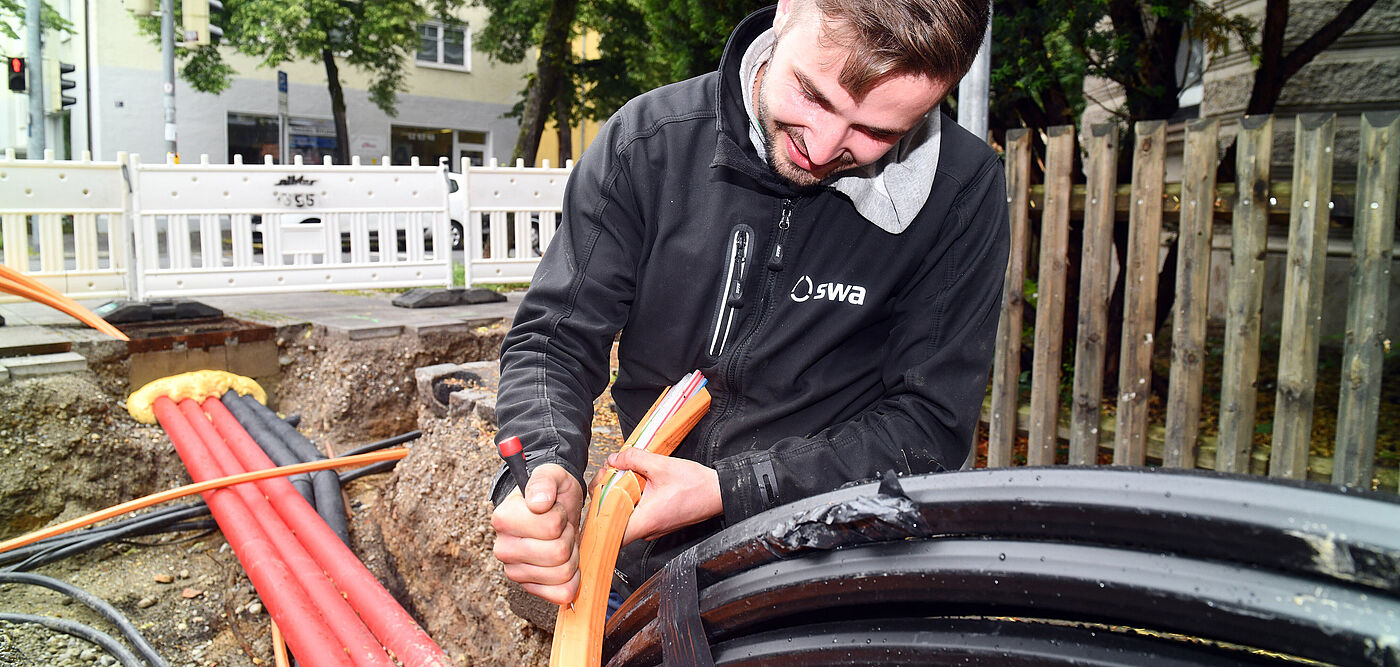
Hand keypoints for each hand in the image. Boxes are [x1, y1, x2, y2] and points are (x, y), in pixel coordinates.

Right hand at [490, 463, 583, 604]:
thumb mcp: (551, 475)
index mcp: (503, 519)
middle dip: (568, 537)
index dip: (561, 516)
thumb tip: (538, 503)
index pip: (551, 527)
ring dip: (571, 556)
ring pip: (562, 574)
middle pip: (558, 553)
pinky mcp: (530, 588)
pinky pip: (561, 594)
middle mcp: (504, 548)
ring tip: (561, 541)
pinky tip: (564, 563)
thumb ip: (544, 481)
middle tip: (561, 527)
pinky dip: (572, 580)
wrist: (554, 509)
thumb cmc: (552, 493)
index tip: (554, 510)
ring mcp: (515, 571)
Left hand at [601, 449, 721, 545]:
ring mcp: (652, 528)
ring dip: (619, 496)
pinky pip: (636, 514)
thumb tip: (615, 458)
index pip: (608, 531)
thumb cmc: (696, 486)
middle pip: (612, 521)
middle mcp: (647, 530)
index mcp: (645, 521)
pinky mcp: (657, 522)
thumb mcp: (662, 465)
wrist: (719, 493)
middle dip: (606, 496)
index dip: (597, 512)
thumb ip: (634, 459)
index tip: (600, 491)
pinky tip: (636, 483)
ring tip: (622, 475)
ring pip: (624, 517)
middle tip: (610, 475)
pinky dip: (631, 499)